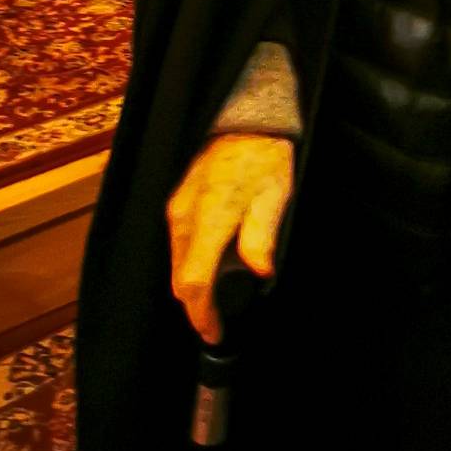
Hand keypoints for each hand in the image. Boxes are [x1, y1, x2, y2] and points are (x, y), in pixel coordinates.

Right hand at [167, 134, 293, 343]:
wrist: (244, 117)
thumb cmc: (264, 154)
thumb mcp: (275, 193)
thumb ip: (262, 234)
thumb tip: (260, 273)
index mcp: (209, 217)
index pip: (193, 281)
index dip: (202, 314)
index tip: (215, 333)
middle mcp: (184, 216)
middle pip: (180, 278)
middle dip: (197, 305)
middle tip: (218, 321)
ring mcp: (176, 207)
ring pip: (175, 262)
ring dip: (192, 285)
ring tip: (216, 298)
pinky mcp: (176, 200)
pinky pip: (176, 243)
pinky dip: (188, 263)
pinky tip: (209, 264)